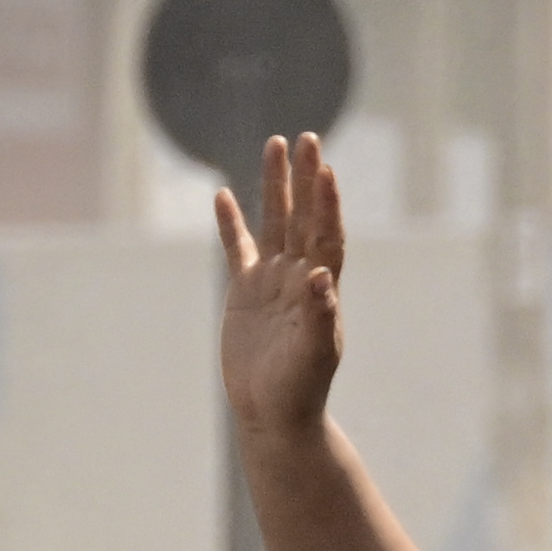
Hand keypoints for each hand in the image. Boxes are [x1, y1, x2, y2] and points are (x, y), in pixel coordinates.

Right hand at [213, 134, 349, 439]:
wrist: (273, 412)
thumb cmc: (301, 387)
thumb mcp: (314, 354)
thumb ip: (320, 314)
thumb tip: (321, 276)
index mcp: (321, 287)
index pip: (327, 234)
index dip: (327, 203)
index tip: (325, 169)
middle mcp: (299, 274)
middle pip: (303, 216)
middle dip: (305, 178)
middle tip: (308, 138)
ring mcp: (272, 280)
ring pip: (273, 221)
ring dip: (274, 186)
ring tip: (274, 145)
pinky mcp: (245, 291)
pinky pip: (237, 248)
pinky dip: (231, 223)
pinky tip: (223, 195)